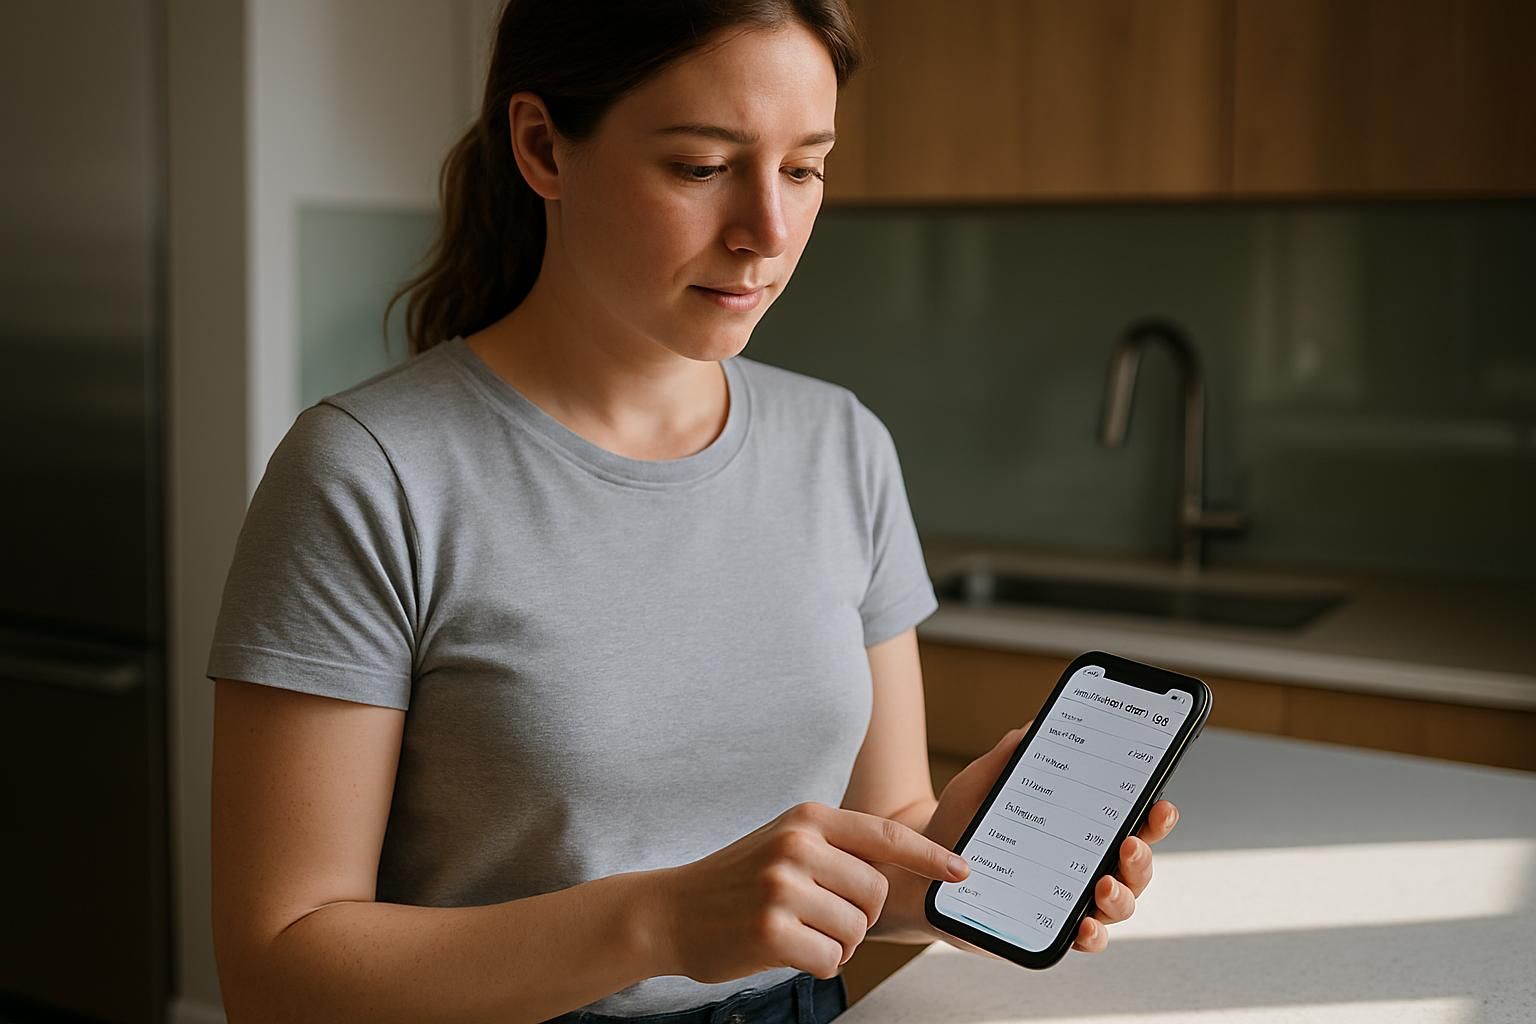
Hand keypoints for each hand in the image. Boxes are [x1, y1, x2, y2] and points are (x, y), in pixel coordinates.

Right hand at [656, 801, 969, 982]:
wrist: (671, 910)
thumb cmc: (738, 880)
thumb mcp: (786, 842)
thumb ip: (837, 847)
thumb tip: (905, 868)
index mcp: (807, 819)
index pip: (885, 835)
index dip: (930, 856)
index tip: (962, 871)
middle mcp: (797, 846)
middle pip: (876, 893)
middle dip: (860, 916)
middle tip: (822, 917)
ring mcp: (782, 888)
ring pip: (856, 930)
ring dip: (837, 943)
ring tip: (799, 931)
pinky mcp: (771, 931)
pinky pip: (832, 959)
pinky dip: (818, 964)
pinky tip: (787, 951)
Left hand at [921, 724, 1180, 955]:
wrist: (921, 868)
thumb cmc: (959, 824)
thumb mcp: (981, 783)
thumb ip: (1008, 755)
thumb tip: (1035, 725)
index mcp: (1080, 826)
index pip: (1130, 820)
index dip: (1154, 816)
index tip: (1161, 806)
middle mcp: (1085, 863)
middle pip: (1135, 865)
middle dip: (1142, 856)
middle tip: (1129, 844)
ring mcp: (1070, 899)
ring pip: (1119, 904)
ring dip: (1122, 896)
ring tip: (1103, 885)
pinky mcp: (1049, 930)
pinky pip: (1084, 940)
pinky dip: (1092, 936)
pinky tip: (1084, 926)